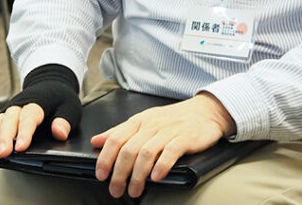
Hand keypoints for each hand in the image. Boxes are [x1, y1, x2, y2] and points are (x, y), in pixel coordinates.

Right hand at [0, 64, 80, 157]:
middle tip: (3, 153)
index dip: (25, 132)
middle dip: (6, 136)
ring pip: (1, 120)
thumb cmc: (60, 99)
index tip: (21, 147)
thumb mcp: (71, 107)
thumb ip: (65, 121)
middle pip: (11, 119)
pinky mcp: (8, 114)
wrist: (50, 84)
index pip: (30, 117)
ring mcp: (13, 108)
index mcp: (38, 101)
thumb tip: (60, 133)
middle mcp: (22, 103)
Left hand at [90, 92, 235, 198]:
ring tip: (134, 190)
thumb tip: (97, 141)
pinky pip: (170, 152)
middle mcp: (151, 125)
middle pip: (129, 150)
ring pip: (146, 153)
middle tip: (116, 189)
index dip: (106, 158)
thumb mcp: (143, 121)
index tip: (101, 175)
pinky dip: (161, 166)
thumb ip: (120, 132)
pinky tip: (156, 178)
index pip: (116, 139)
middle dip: (120, 173)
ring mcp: (168, 131)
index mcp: (139, 121)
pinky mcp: (185, 138)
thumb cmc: (172, 119)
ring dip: (138, 175)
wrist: (204, 111)